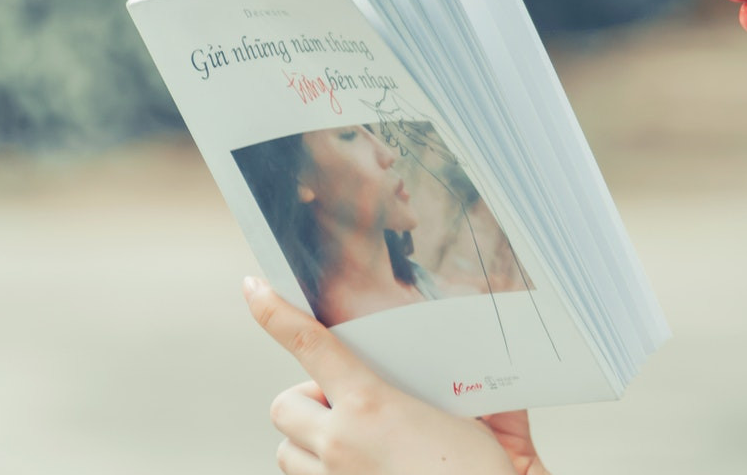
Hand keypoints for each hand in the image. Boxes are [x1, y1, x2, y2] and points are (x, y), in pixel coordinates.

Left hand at [242, 276, 548, 474]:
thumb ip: (479, 397)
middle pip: (283, 405)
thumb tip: (491, 381)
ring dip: (309, 441)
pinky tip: (362, 467)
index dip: (275, 312)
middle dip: (306, 401)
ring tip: (352, 442)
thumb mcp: (487, 428)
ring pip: (286, 451)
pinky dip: (321, 471)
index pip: (310, 345)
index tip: (255, 289)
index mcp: (372, 407)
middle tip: (346, 405)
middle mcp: (341, 444)